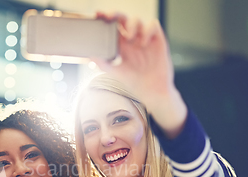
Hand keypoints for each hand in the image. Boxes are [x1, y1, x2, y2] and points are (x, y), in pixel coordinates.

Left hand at [92, 13, 187, 138]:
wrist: (151, 90)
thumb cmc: (133, 81)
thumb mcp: (114, 71)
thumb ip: (102, 62)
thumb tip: (89, 54)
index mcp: (120, 44)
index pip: (111, 26)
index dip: (105, 19)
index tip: (97, 15)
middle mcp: (131, 39)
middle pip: (123, 18)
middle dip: (115, 14)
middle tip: (109, 17)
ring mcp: (144, 38)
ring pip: (137, 19)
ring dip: (131, 25)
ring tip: (129, 38)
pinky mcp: (157, 40)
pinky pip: (153, 25)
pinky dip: (146, 30)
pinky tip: (142, 43)